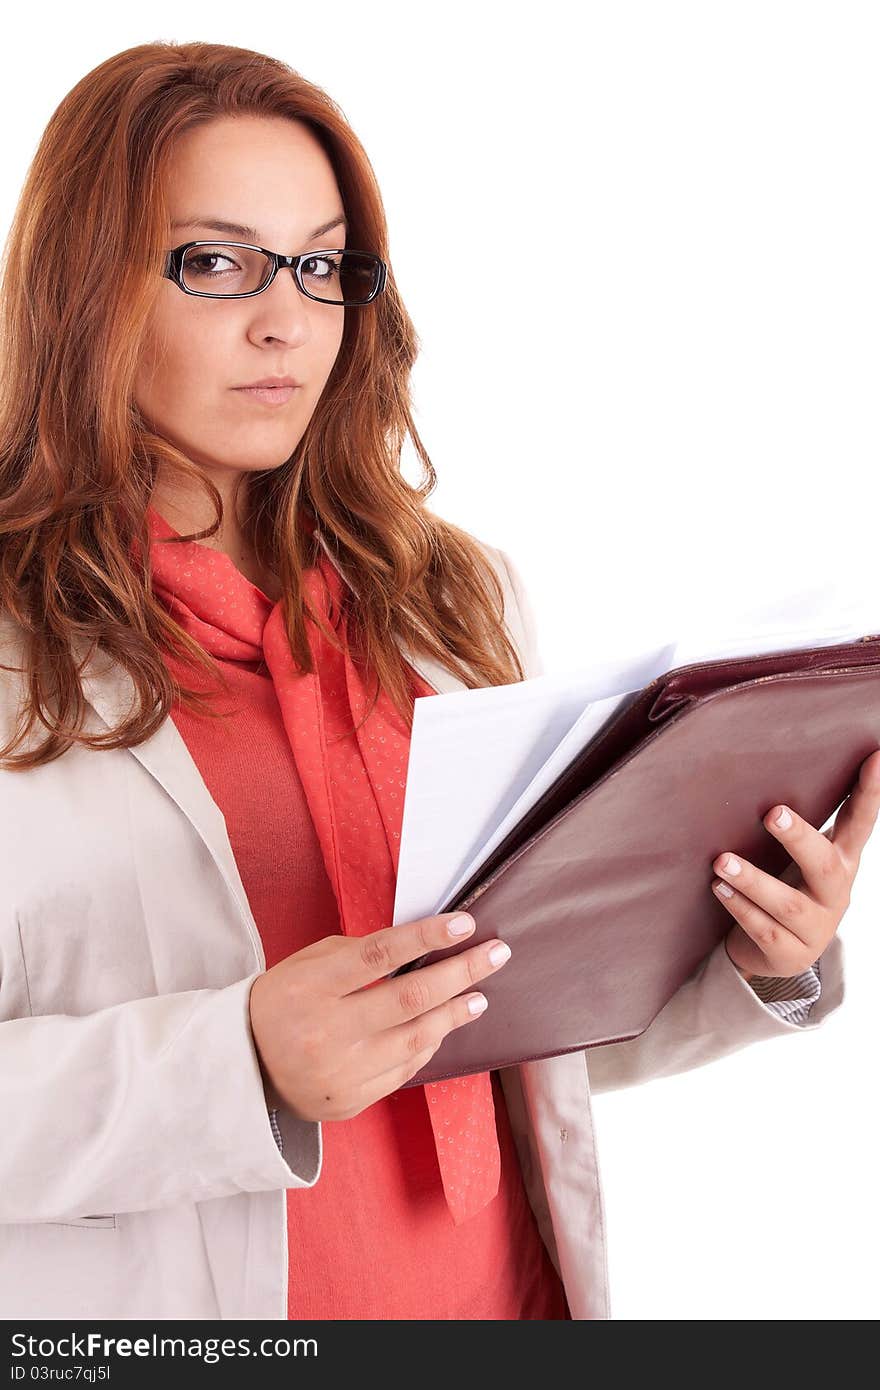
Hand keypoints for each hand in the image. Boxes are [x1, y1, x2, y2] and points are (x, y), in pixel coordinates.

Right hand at [247, 912, 511, 1121]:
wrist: (242, 1068)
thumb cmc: (280, 1002)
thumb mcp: (306, 965)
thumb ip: (356, 955)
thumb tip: (418, 947)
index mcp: (312, 987)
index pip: (380, 955)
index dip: (427, 937)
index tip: (465, 923)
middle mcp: (327, 1031)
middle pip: (409, 998)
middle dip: (460, 973)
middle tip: (496, 955)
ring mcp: (341, 1071)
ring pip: (415, 1038)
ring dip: (455, 1013)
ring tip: (479, 995)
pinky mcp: (351, 1100)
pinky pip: (404, 1069)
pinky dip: (429, 1044)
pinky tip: (444, 1026)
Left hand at [713, 747, 879, 981]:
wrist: (776, 951)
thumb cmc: (788, 886)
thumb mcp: (801, 858)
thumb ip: (797, 825)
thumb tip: (765, 765)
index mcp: (841, 861)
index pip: (861, 822)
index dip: (871, 792)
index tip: (876, 756)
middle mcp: (835, 893)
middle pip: (823, 864)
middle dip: (798, 839)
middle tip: (772, 813)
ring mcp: (815, 927)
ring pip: (787, 903)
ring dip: (753, 880)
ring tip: (722, 862)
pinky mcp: (790, 953)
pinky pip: (764, 930)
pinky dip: (740, 908)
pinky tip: (719, 889)